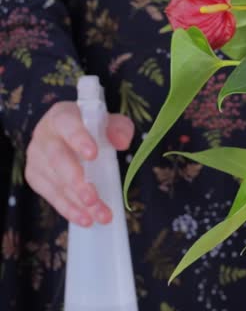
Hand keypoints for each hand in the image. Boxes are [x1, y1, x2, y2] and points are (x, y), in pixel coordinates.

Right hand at [25, 102, 133, 226]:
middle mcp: (44, 136)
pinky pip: (50, 195)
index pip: (67, 124)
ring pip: (54, 182)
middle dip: (76, 181)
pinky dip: (68, 209)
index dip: (79, 139)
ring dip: (77, 202)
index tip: (93, 154)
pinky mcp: (35, 176)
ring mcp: (36, 157)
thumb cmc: (93, 126)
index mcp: (62, 116)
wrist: (71, 133)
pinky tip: (84, 219)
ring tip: (100, 215)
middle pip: (57, 159)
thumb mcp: (110, 121)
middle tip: (93, 198)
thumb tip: (121, 143)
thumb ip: (119, 128)